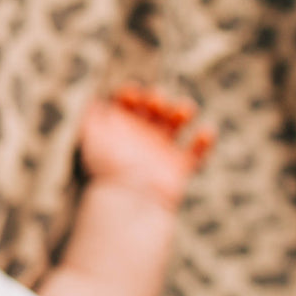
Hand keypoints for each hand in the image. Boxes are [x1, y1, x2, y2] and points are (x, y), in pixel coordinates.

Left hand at [78, 84, 213, 210]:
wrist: (126, 201)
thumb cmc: (104, 168)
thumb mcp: (90, 138)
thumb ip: (91, 116)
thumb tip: (94, 99)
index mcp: (117, 130)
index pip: (126, 104)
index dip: (130, 94)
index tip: (132, 93)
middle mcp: (139, 138)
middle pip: (153, 109)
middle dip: (157, 99)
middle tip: (156, 101)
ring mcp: (160, 153)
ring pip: (176, 124)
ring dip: (182, 112)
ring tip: (184, 110)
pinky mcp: (178, 169)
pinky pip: (197, 153)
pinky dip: (204, 141)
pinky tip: (205, 131)